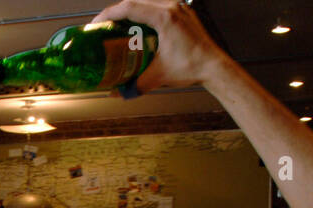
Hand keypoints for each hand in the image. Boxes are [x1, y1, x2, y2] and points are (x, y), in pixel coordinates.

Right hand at [94, 0, 224, 91]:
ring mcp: (179, 7)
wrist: (215, 67)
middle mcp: (172, 7)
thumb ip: (135, 85)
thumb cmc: (193, 67)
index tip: (97, 23)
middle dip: (117, 12)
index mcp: (164, 17)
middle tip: (104, 25)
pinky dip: (145, 12)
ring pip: (147, 1)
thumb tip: (116, 93)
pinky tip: (139, 25)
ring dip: (131, 11)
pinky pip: (158, 5)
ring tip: (119, 24)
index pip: (129, 7)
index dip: (109, 14)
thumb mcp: (159, 77)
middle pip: (136, 1)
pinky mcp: (183, 12)